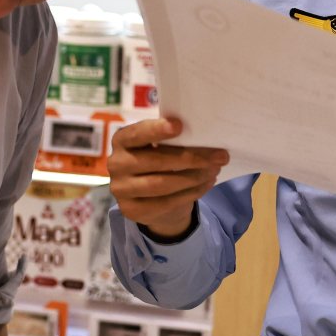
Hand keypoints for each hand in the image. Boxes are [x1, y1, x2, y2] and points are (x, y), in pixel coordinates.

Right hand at [110, 118, 227, 239]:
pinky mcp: (131, 210)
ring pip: (161, 184)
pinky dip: (191, 193)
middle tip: (219, 156)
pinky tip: (206, 184)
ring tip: (214, 171)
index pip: (137, 134)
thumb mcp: (161, 146)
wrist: (150, 198)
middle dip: (191, 158)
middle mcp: (116, 163)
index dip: (156, 130)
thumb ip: (172, 140)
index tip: (179, 126)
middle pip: (155, 161)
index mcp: (122, 140)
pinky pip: (165, 202)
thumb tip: (205, 136)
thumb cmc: (159, 161)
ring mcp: (120, 189)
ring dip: (193, 177)